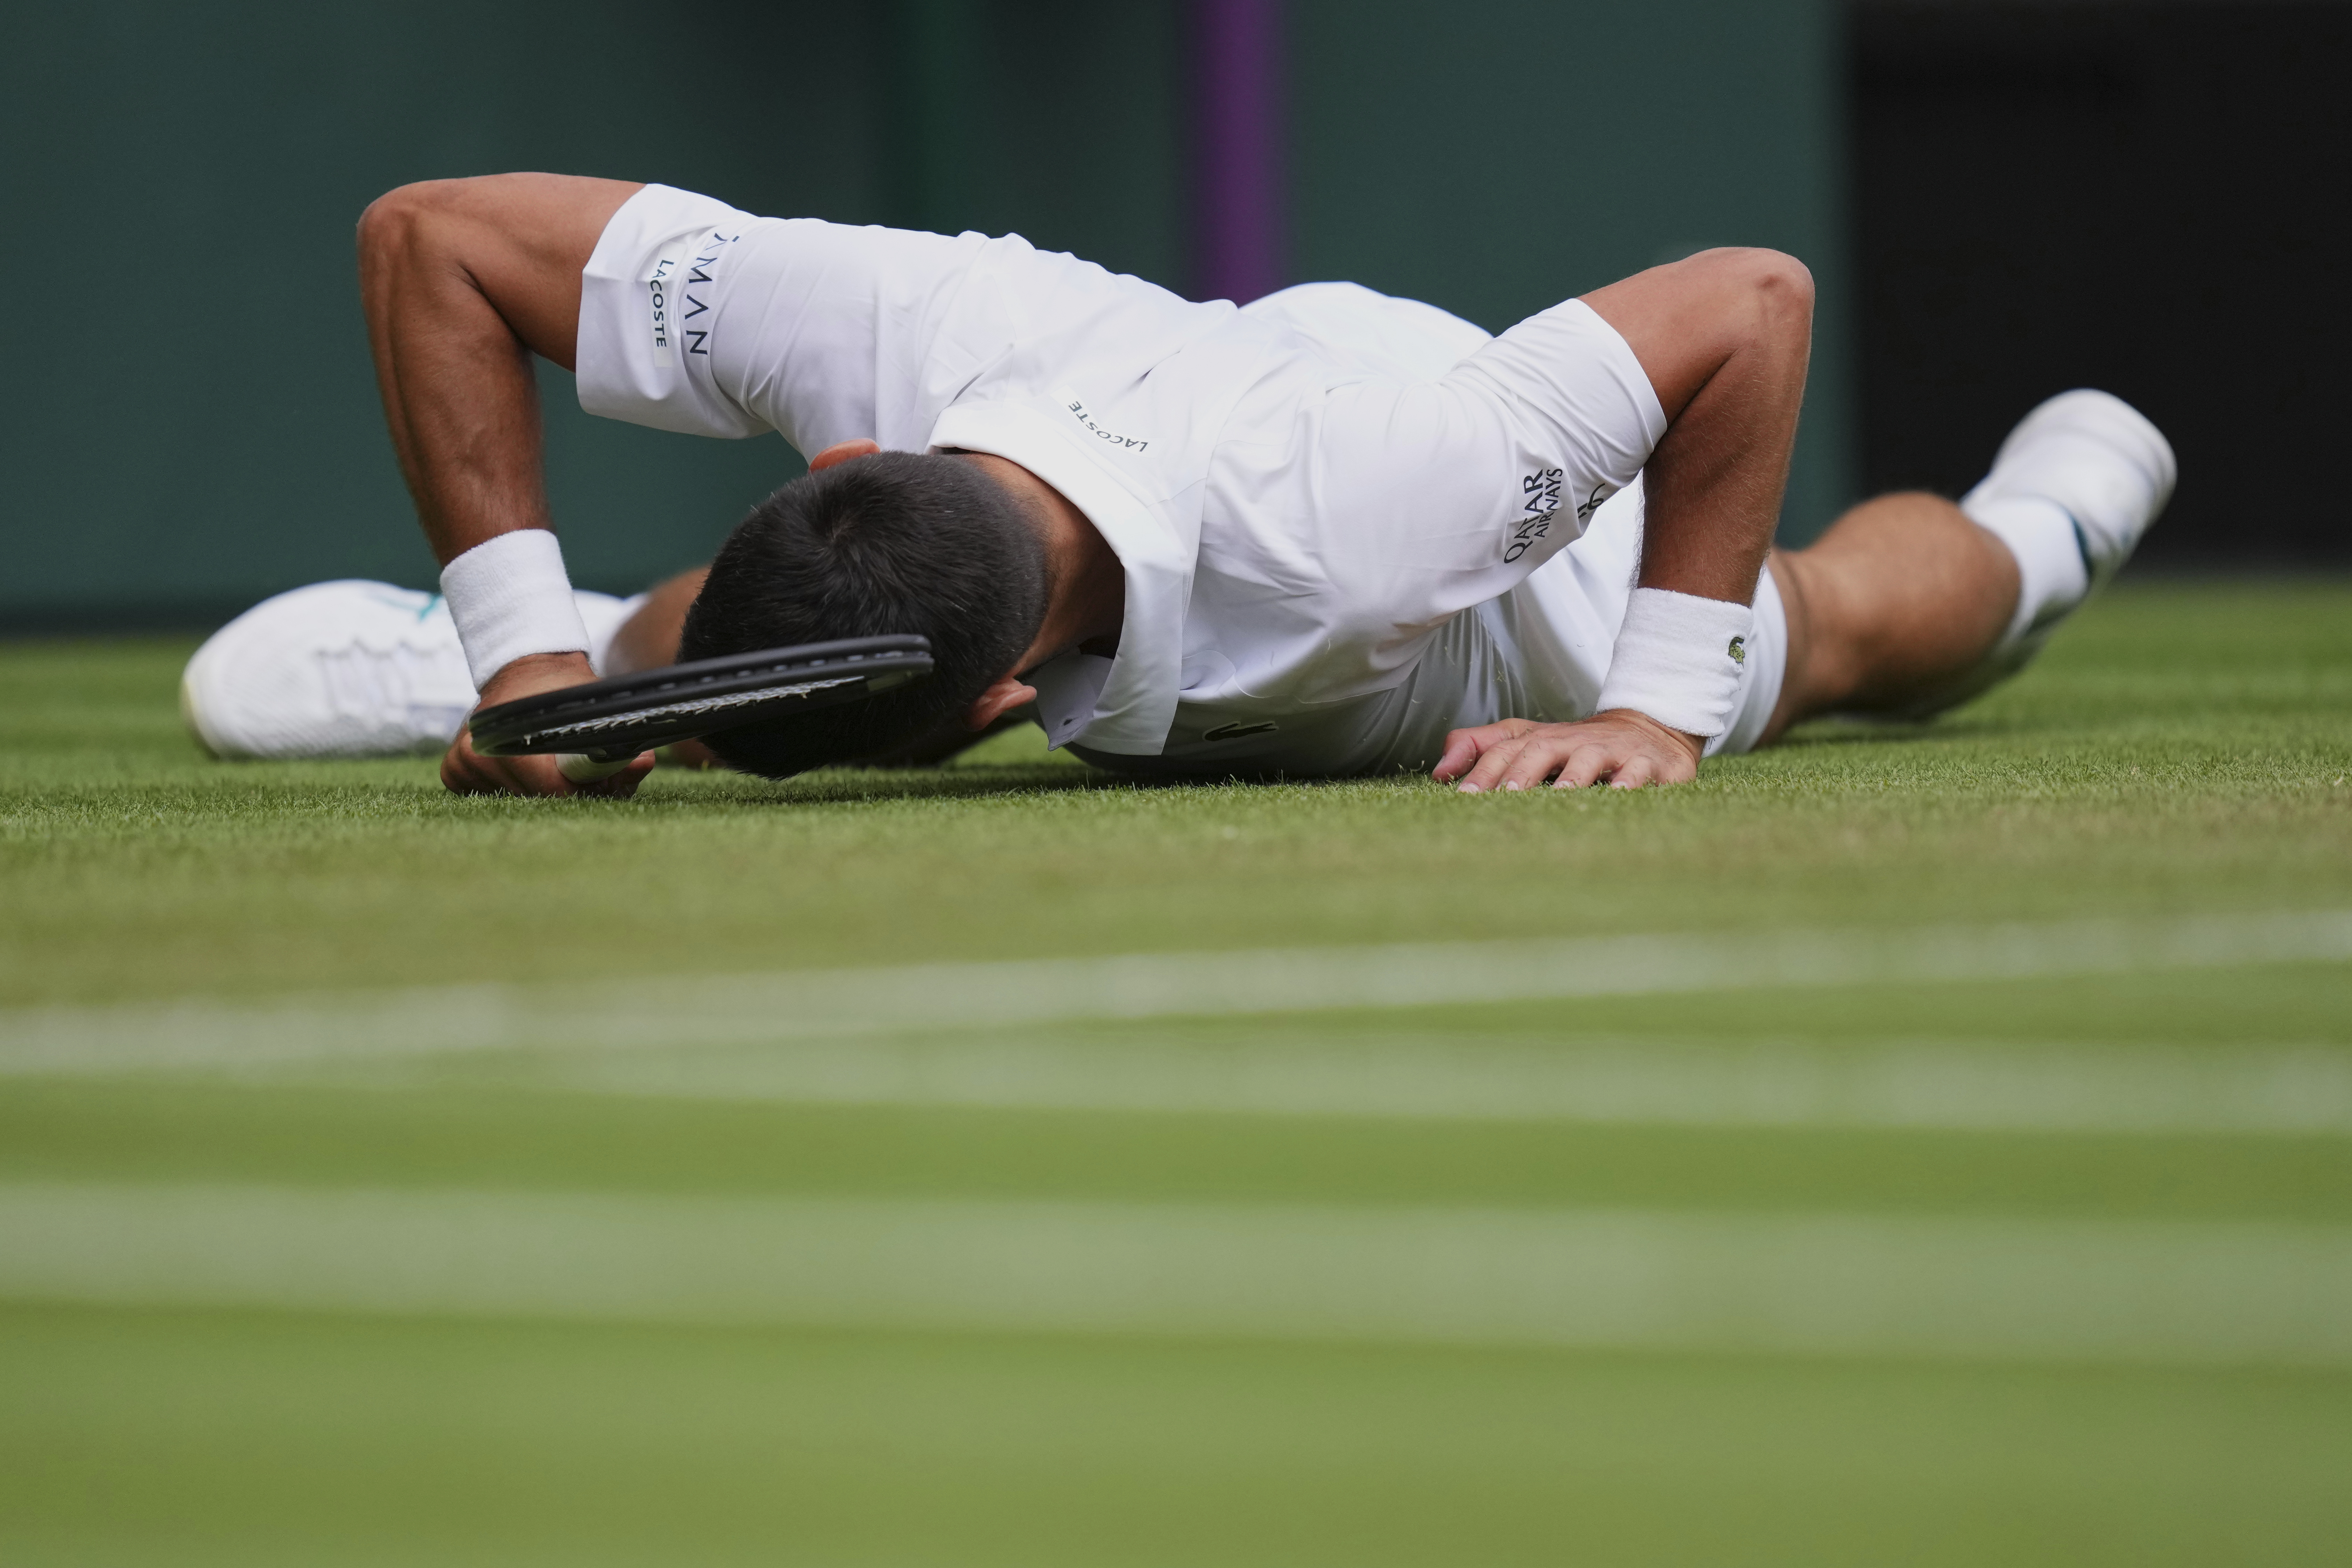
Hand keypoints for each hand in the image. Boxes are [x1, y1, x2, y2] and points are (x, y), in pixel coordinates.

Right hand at [440, 652, 654, 797]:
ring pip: (513, 801)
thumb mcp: (594, 711)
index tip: (596, 782)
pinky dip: (512, 788)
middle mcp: (478, 750)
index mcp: (510, 735)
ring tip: (550, 766)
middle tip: (579, 773)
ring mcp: (460, 762)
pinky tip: (521, 768)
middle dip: (563, 793)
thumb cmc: (562, 691)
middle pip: (533, 799)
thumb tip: (643, 763)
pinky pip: (488, 797)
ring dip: (537, 791)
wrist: (526, 668)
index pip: (552, 789)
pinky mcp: (453, 771)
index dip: (581, 791)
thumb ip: (619, 746)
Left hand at [1433, 709, 1703, 792]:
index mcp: (1540, 739)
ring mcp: (1610, 751)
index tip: (1463, 796)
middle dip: (1522, 772)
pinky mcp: (1646, 763)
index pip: (1505, 751)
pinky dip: (1628, 783)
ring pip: (1589, 760)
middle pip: (1542, 750)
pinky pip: (1637, 772)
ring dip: (1573, 776)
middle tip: (1506, 795)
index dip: (1483, 771)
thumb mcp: (1527, 740)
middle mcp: (1572, 742)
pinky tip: (1618, 794)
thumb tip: (1439, 771)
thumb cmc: (1574, 746)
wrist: (1647, 731)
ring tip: (1560, 795)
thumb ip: (1481, 747)